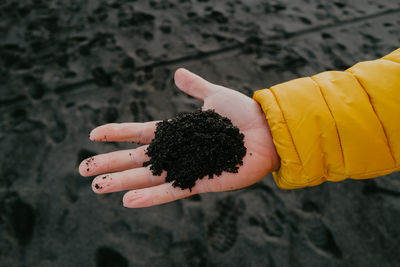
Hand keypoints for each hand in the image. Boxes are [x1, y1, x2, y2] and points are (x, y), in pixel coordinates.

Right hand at [79, 68, 279, 207]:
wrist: (268, 130)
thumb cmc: (243, 113)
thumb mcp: (214, 96)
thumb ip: (195, 87)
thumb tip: (176, 73)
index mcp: (179, 132)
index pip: (141, 133)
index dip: (118, 134)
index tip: (94, 135)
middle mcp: (180, 151)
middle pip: (138, 158)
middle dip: (111, 163)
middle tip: (84, 169)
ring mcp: (189, 167)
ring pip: (149, 176)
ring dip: (122, 182)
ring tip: (97, 186)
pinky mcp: (202, 181)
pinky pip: (173, 190)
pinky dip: (151, 196)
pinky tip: (128, 201)